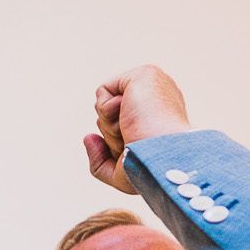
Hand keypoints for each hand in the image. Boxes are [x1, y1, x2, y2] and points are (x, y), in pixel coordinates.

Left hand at [82, 64, 191, 192]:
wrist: (161, 157)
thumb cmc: (148, 169)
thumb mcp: (121, 175)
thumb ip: (100, 161)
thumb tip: (88, 137)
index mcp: (158, 120)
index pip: (120, 128)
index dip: (118, 144)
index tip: (135, 152)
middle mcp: (158, 100)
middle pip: (110, 118)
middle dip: (112, 135)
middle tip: (133, 140)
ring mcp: (154, 86)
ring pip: (104, 107)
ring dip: (110, 125)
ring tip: (133, 128)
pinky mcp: (144, 74)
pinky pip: (103, 91)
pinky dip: (106, 109)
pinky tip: (128, 113)